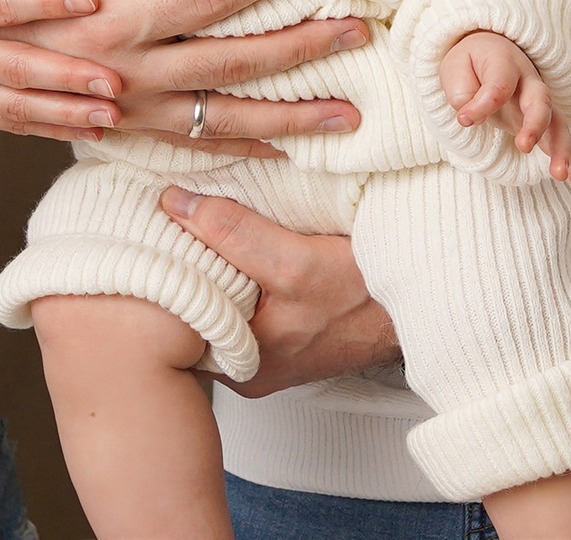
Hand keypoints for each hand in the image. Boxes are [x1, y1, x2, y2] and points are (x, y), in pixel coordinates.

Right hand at [0, 0, 367, 145]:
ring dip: (290, 118)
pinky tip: (286, 147)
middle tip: (359, 33)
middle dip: (301, 50)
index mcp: (111, 19)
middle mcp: (125, 73)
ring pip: (222, 117)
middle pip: (232, 63)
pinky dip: (241, 148)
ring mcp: (125, 109)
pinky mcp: (120, 128)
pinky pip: (191, 144)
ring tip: (350, 114)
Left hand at [159, 186, 399, 396]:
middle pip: (191, 304)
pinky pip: (240, 288)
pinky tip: (230, 230)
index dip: (156, 269)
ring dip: (206, 254)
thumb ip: (233, 235)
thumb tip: (176, 205)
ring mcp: (263, 345)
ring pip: (215, 292)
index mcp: (240, 366)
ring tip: (193, 214)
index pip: (173, 319)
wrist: (423, 300)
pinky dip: (232, 258)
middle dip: (178, 259)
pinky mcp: (280, 324)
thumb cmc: (369, 294)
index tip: (146, 225)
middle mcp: (245, 364)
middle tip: (164, 213)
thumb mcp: (296, 262)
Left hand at [440, 30, 570, 185]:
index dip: (481, 105)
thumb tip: (470, 118)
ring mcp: (538, 103)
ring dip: (560, 149)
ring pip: (557, 123)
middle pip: (540, 101)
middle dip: (536, 124)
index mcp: (504, 63)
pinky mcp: (542, 122)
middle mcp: (528, 82)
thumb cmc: (471, 61)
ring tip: (560, 174)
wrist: (490, 49)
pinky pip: (560, 140)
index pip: (498, 87)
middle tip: (524, 147)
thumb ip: (461, 91)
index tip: (463, 120)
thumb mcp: (454, 67)